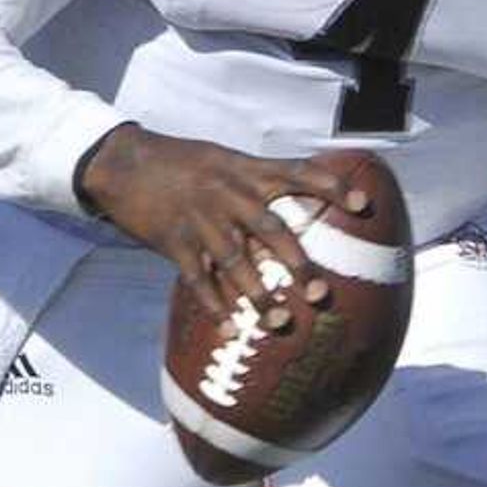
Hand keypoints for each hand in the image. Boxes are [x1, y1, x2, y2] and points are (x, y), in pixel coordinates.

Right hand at [77, 124, 374, 320]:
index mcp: (245, 170)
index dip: (332, 187)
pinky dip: (215, 305)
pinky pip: (198, 279)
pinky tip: (231, 328)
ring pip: (235, 261)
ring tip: (280, 323)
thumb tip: (299, 192)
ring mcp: (200, 219)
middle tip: (321, 293)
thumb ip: (257, 178)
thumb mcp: (223, 158)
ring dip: (258, 295)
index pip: (298, 174)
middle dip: (297, 263)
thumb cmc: (180, 161)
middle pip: (270, 230)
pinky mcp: (173, 241)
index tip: (363, 204)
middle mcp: (228, 194)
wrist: (123, 163)